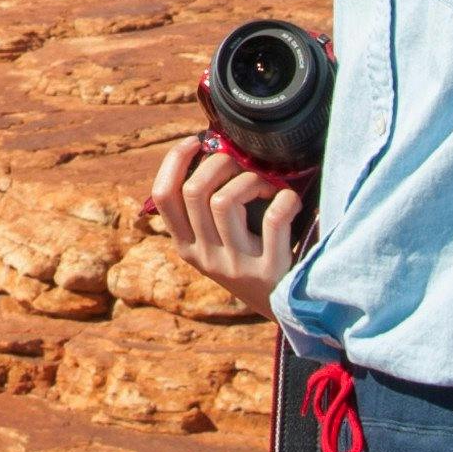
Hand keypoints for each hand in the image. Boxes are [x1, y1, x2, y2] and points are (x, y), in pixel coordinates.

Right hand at [141, 134, 307, 315]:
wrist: (287, 310)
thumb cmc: (254, 261)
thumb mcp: (218, 244)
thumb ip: (207, 211)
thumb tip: (211, 150)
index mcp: (186, 246)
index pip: (163, 197)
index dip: (174, 160)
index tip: (196, 141)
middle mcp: (205, 257)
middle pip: (194, 191)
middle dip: (219, 162)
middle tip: (241, 161)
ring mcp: (235, 266)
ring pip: (225, 201)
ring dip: (251, 179)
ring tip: (267, 184)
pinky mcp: (269, 271)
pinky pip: (272, 218)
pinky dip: (284, 199)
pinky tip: (290, 200)